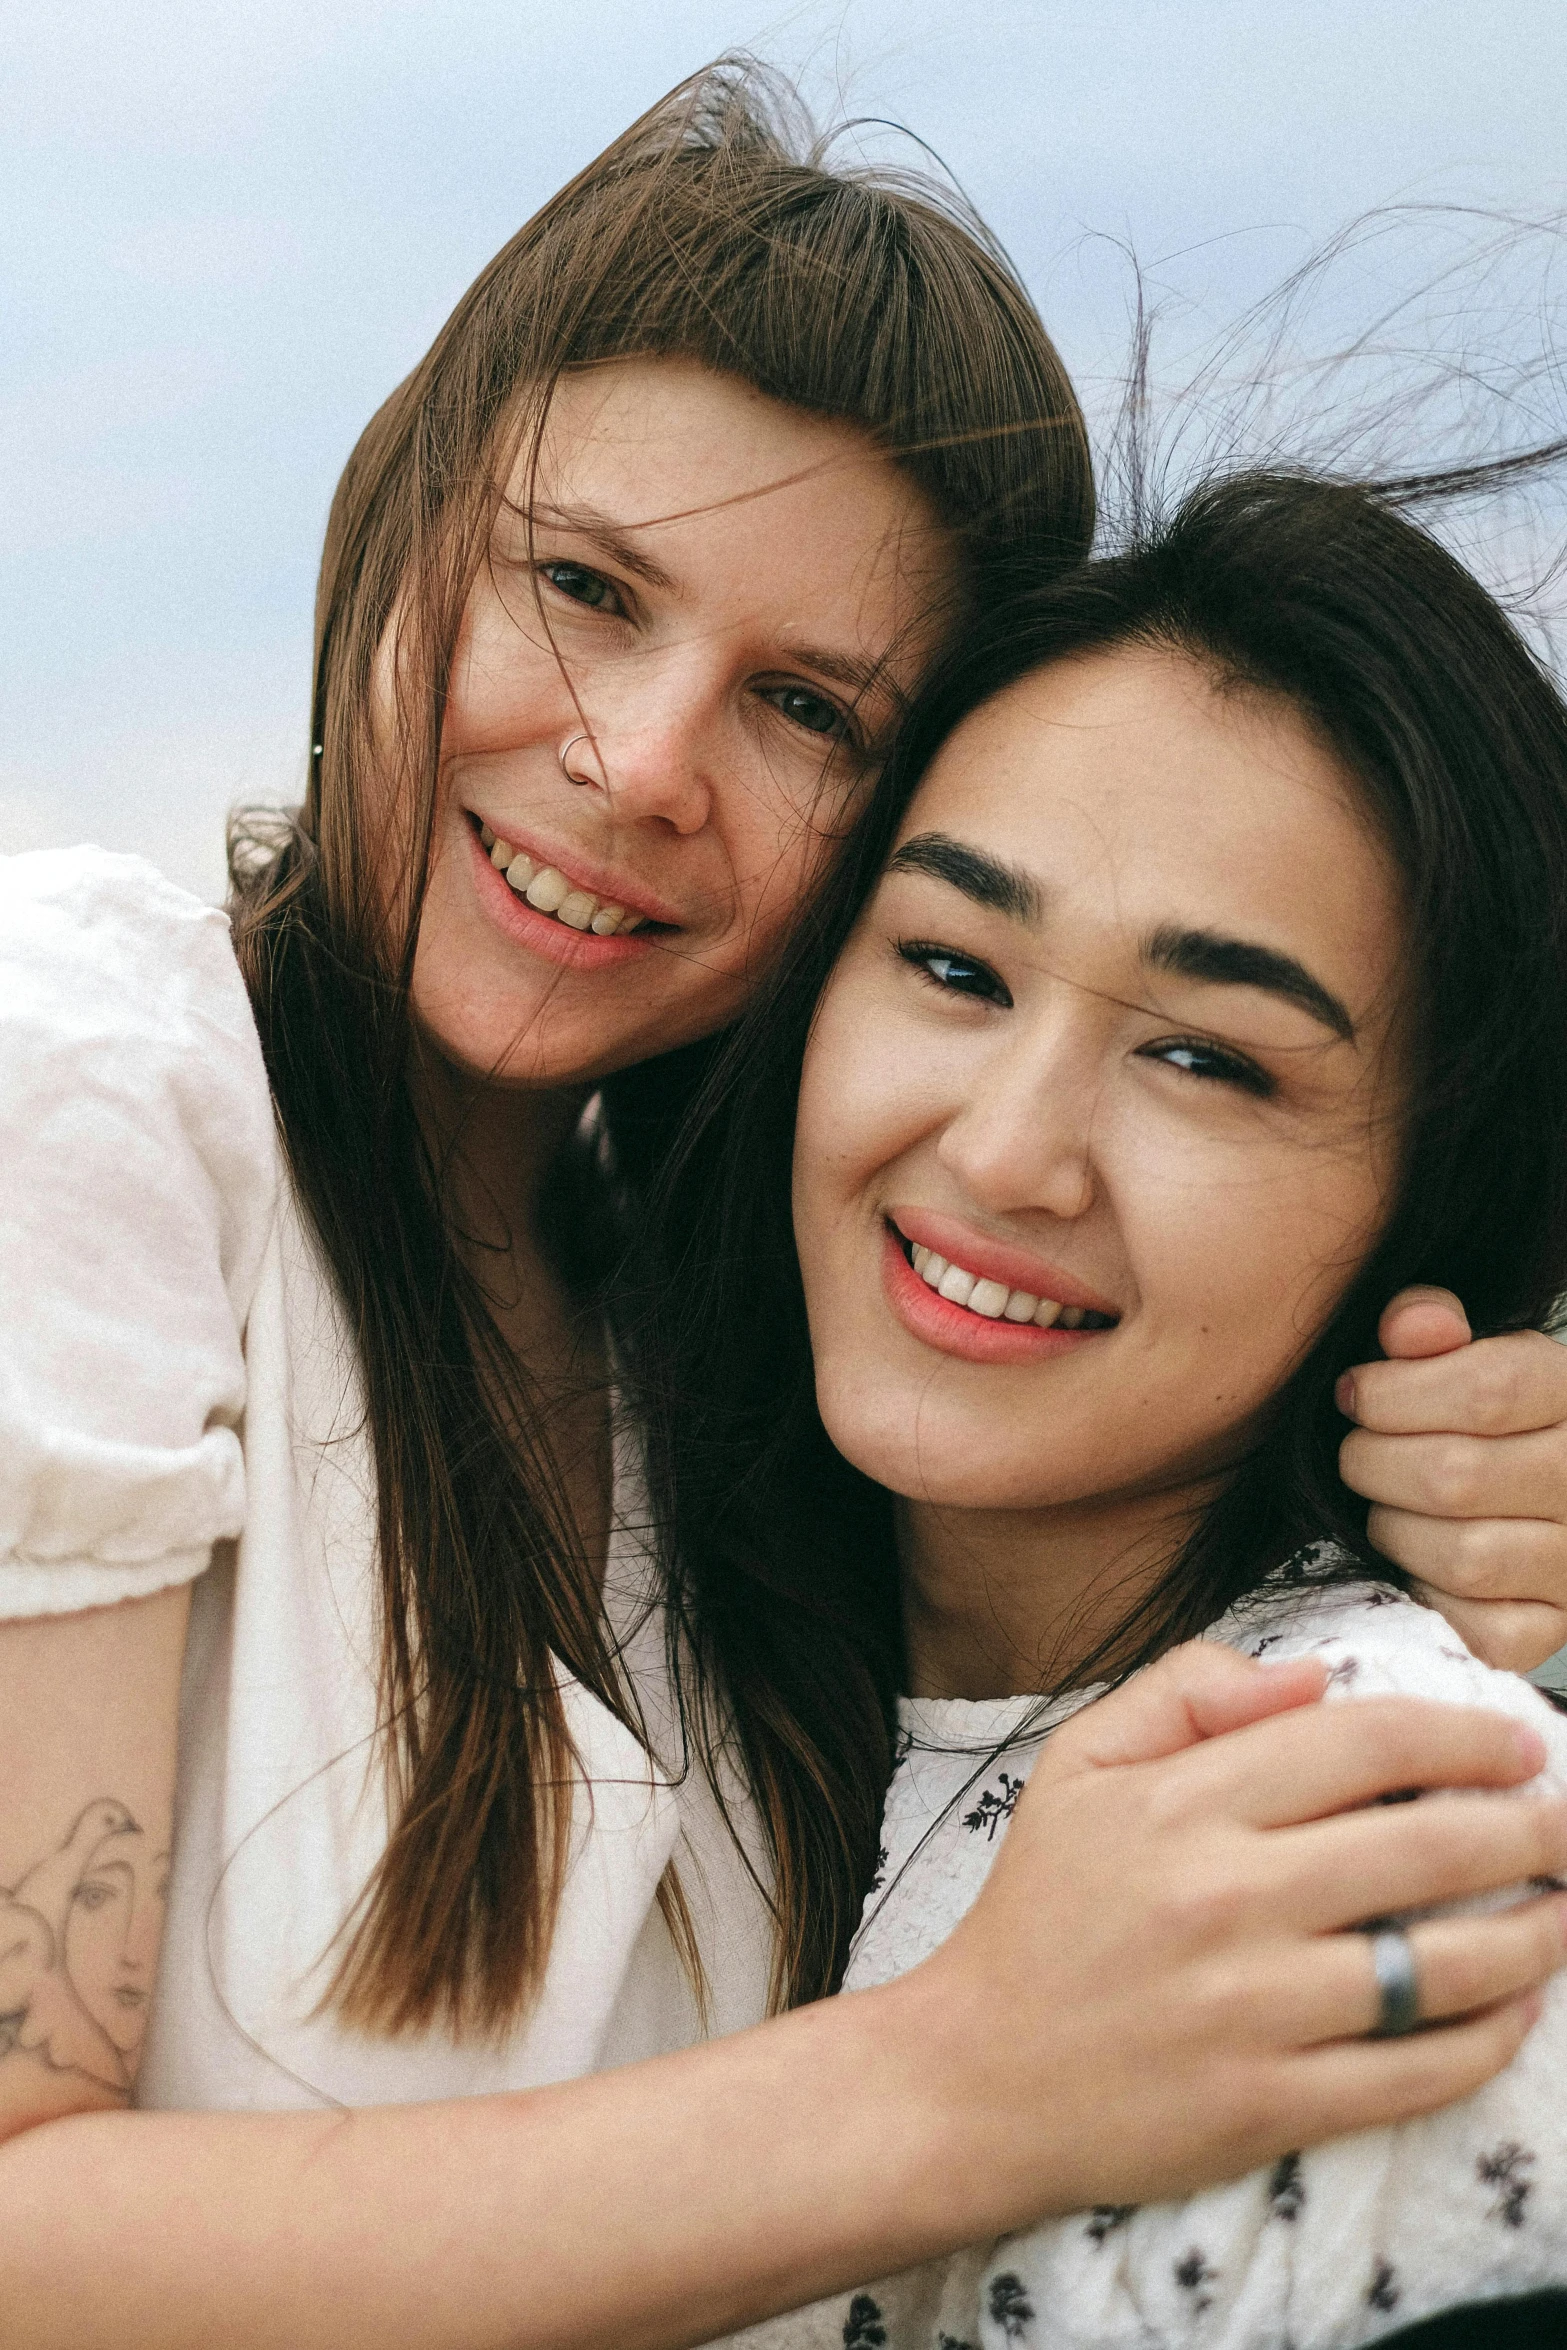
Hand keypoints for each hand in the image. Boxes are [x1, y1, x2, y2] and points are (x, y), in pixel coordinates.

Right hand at [897, 1641, 1566, 2229]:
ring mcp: (1253, 2010)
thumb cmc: (1039, 1909)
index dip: (1460, 1737)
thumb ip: (1184, 1691)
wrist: (978, 2076)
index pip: (1361, 1745)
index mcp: (1184, 1804)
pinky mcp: (1269, 2106)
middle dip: (1526, 1828)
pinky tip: (1515, 2009)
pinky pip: (1414, 2072)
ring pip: (1440, 1965)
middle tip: (1563, 1821)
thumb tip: (1311, 1675)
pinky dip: (1487, 2039)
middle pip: (1424, 1847)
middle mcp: (1226, 1899)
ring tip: (1565, 1912)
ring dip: (1532, 1935)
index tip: (1515, 1744)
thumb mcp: (1077, 1763)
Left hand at [1338, 1286, 1566, 1671]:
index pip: (1488, 1389)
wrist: (1520, 1498)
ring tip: (1385, 1506)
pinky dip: (1422, 1593)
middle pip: (1456, 1476)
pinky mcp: (1548, 1629)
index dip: (1395, 1393)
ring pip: (1462, 1555)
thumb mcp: (1458, 1353)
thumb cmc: (1465, 1416)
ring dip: (1392, 1529)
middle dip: (1373, 1463)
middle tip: (1359, 1455)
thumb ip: (1427, 1325)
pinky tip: (1413, 1559)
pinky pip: (1474, 1624)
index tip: (1354, 1395)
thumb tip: (1407, 1330)